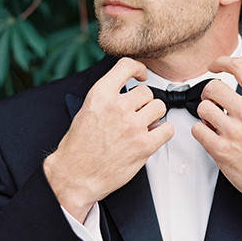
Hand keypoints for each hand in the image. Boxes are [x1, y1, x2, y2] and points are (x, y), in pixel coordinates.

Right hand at [44, 58, 172, 222]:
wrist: (74, 175)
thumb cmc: (78, 147)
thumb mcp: (87, 110)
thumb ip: (108, 96)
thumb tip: (127, 90)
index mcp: (101, 94)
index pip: (127, 66)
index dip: (138, 69)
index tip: (140, 75)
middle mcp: (118, 107)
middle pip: (147, 92)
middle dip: (143, 103)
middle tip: (136, 113)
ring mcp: (133, 126)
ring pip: (159, 107)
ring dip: (154, 116)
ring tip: (144, 124)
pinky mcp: (144, 146)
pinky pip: (167, 129)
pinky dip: (162, 132)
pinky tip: (152, 135)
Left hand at [192, 56, 241, 240]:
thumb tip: (237, 87)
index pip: (239, 66)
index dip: (222, 61)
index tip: (215, 65)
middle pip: (213, 87)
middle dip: (209, 95)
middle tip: (212, 102)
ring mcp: (233, 131)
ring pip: (202, 108)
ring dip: (205, 115)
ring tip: (214, 123)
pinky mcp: (221, 150)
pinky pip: (198, 130)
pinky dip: (201, 132)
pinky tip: (211, 136)